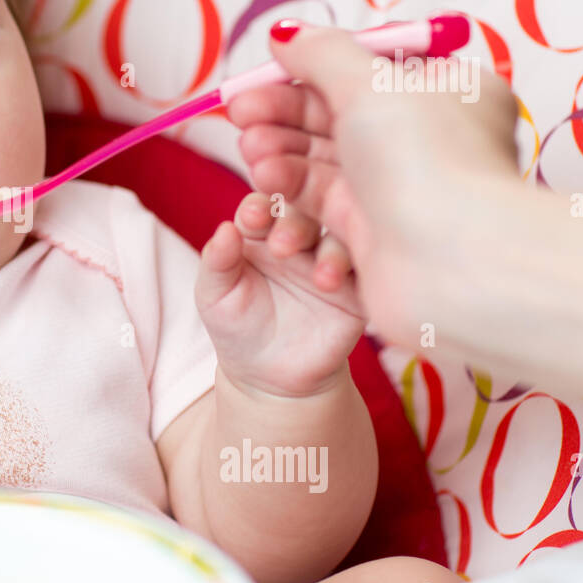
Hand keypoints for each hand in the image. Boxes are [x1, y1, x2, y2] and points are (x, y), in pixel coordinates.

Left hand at [195, 190, 365, 397]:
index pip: (264, 206)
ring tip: (320, 277)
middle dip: (296, 224)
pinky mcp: (357, 289)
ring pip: (340, 241)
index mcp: (262, 230)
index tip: (251, 217)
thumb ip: (217, 262)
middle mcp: (300, 238)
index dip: (259, 208)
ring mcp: (331, 260)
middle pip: (305, 215)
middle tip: (283, 246)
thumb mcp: (215, 296)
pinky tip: (353, 288)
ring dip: (332, 253)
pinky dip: (364, 276)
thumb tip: (223, 228)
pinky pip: (368, 275)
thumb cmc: (236, 327)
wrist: (270, 377)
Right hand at [227, 22, 518, 346]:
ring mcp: (399, 187)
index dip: (307, 70)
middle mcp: (425, 139)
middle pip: (336, 115)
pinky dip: (292, 192)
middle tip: (240, 114)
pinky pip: (322, 204)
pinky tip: (269, 184)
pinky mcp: (373, 230)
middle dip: (282, 113)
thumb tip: (285, 35)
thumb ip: (320, 53)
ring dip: (280, 152)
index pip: (364, 70)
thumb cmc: (428, 162)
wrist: (451, 262)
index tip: (261, 76)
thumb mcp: (369, 84)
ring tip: (253, 153)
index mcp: (446, 91)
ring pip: (323, 160)